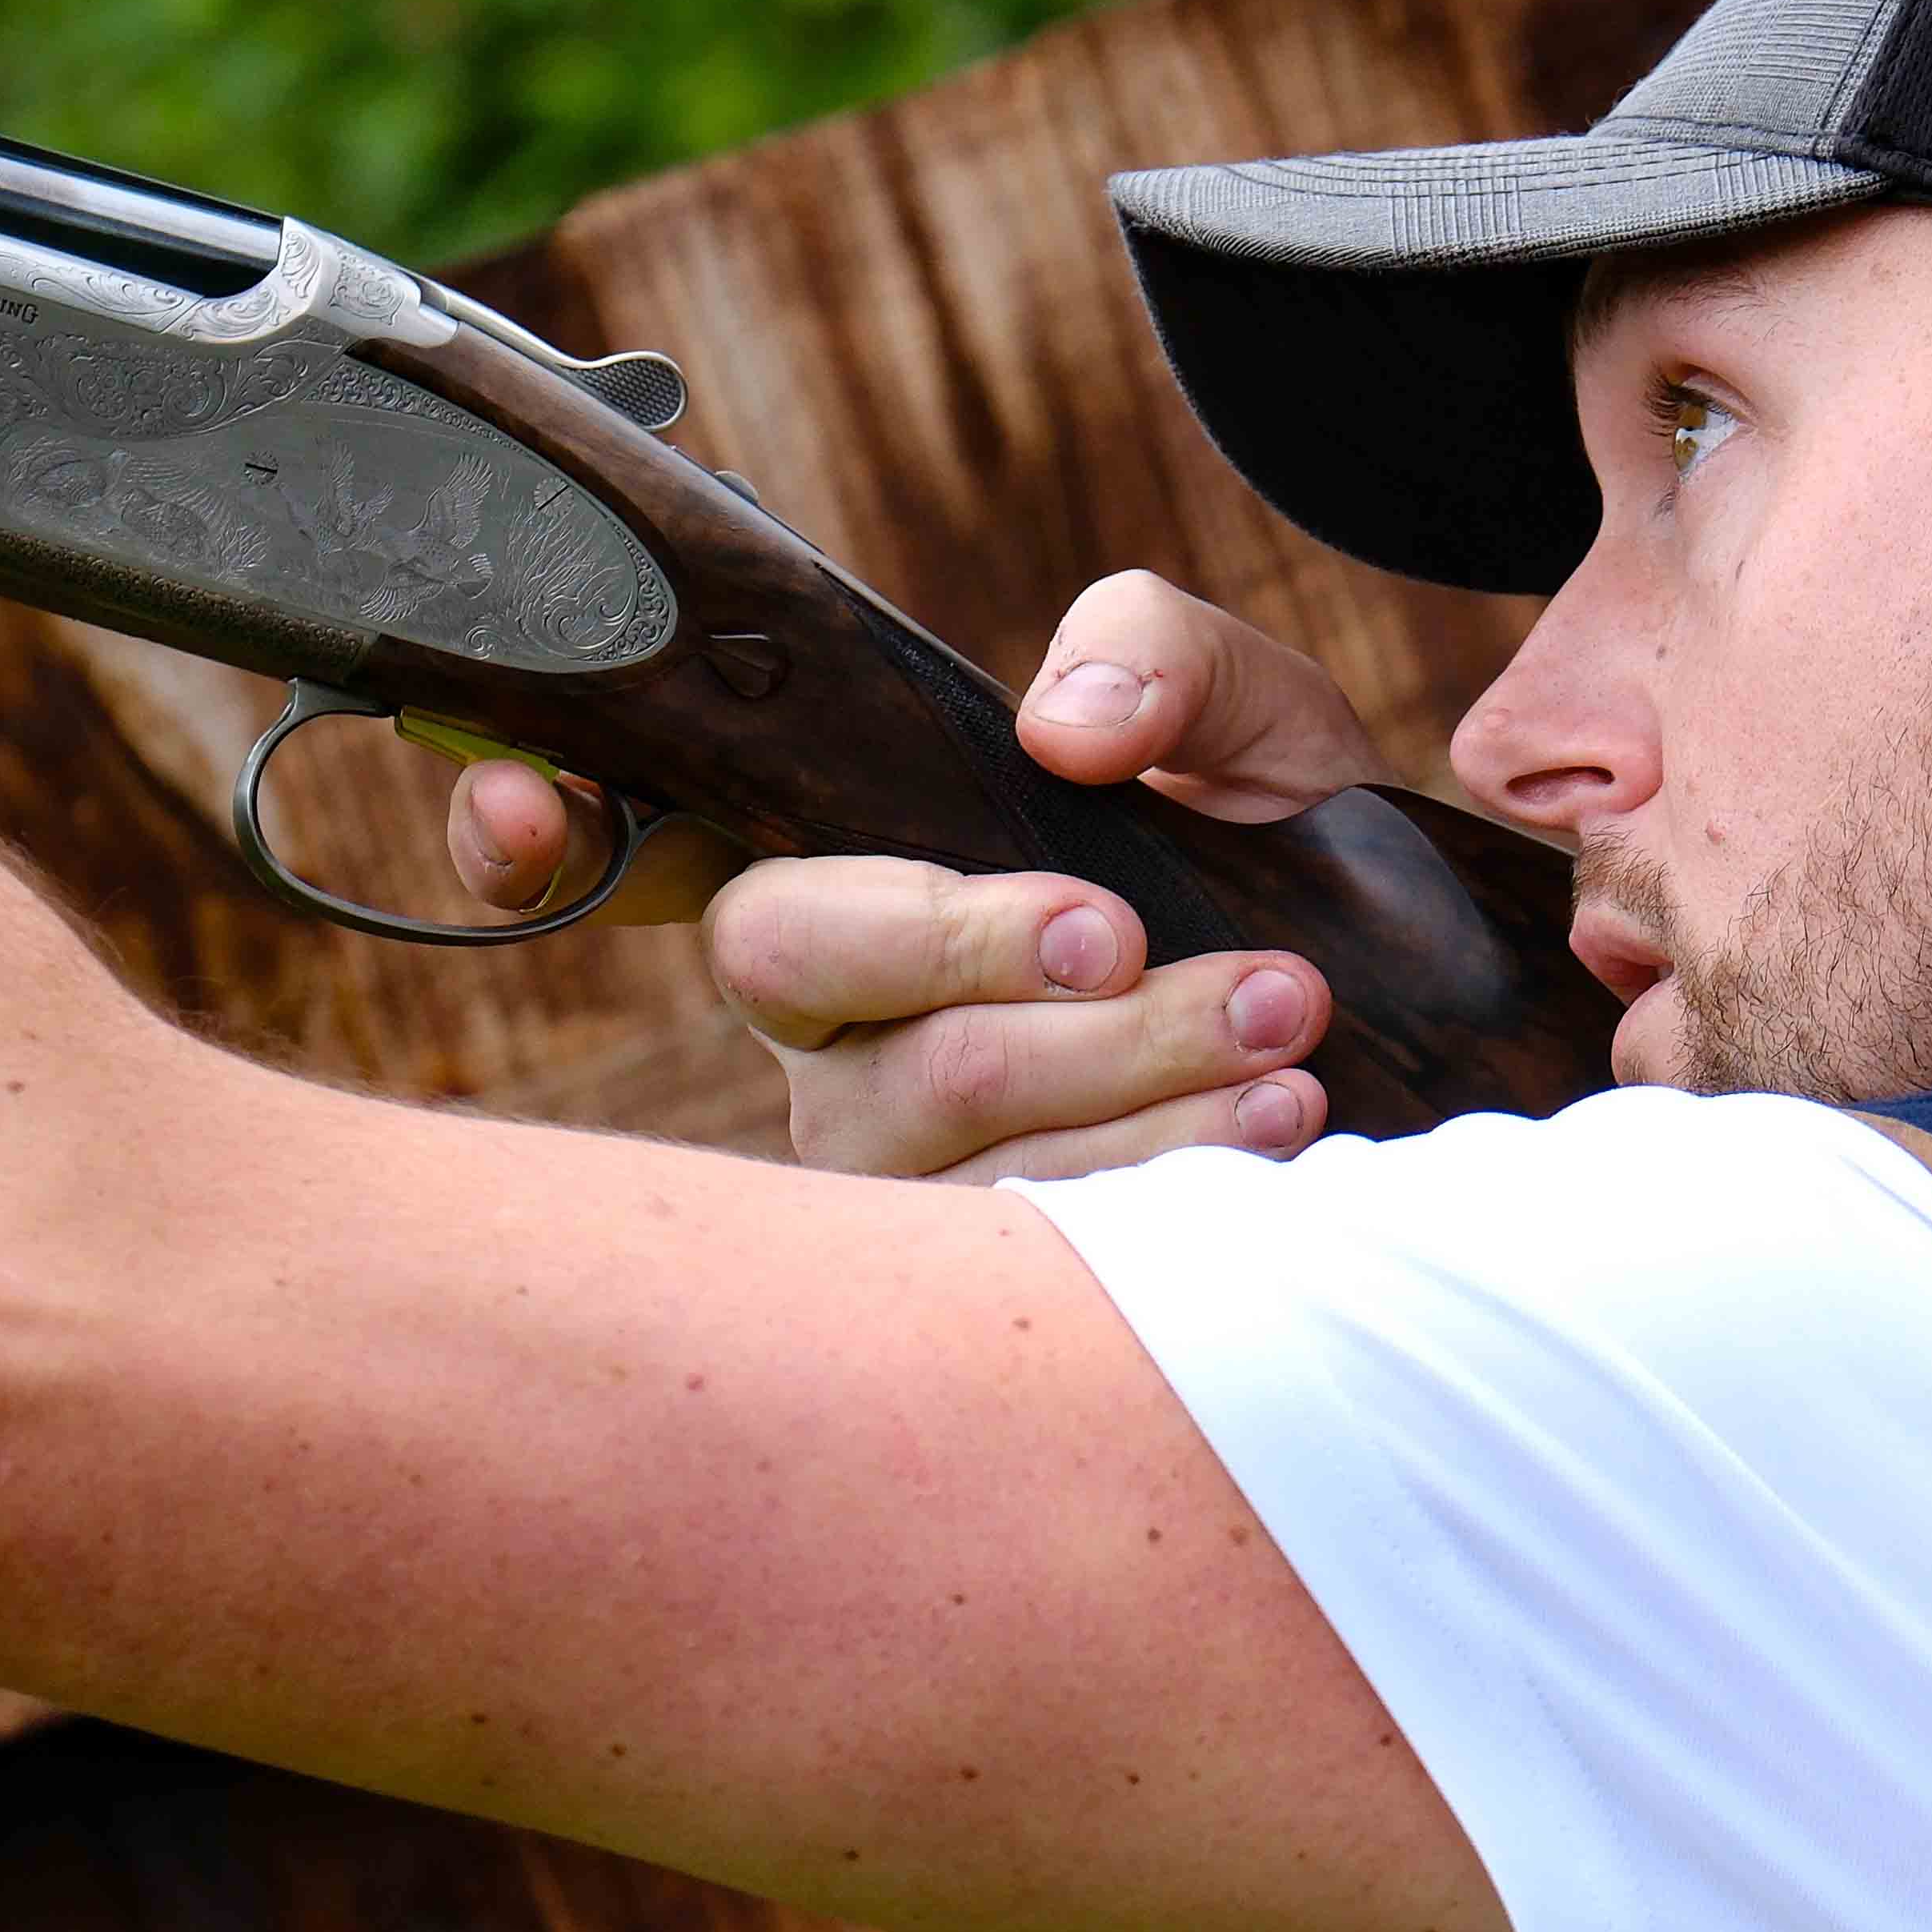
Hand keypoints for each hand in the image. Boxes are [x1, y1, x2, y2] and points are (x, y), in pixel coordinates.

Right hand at [448, 568, 1393, 1177]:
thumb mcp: (1237, 713)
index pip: (632, 843)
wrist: (1400, 1012)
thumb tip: (1065, 728)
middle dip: (972, 945)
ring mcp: (888, 1156)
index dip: (542, 831)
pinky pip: (1032, 1228)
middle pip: (805, 970)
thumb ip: (1153, 654)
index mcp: (837, 867)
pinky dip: (1171, 1159)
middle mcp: (825, 1025)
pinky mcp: (977, 1277)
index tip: (531, 805)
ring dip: (1124, 1065)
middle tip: (1130, 934)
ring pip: (942, 1111)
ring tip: (1280, 1022)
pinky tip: (1275, 1120)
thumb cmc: (1263, 851)